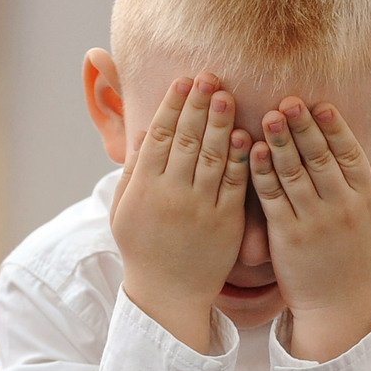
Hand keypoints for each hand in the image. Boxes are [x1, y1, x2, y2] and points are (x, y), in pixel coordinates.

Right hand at [111, 74, 250, 352]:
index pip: (159, 136)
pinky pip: (233, 184)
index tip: (182, 82)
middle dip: (197, 105)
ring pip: (210, 157)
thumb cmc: (143, 248)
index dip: (171, 106)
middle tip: (209, 77)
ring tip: (226, 95)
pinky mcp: (225, 222)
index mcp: (143, 187)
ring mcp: (198, 208)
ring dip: (220, 123)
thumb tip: (144, 130)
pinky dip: (239, 158)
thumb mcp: (125, 209)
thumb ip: (133, 170)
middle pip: (185, 139)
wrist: (167, 293)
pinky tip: (246, 135)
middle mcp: (170, 194)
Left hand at [251, 98, 370, 360]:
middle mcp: (342, 208)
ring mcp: (314, 223)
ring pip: (294, 173)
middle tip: (288, 98)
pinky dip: (262, 172)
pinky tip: (252, 151)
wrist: (338, 308)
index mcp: (366, 201)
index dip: (335, 127)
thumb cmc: (360, 262)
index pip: (351, 154)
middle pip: (321, 158)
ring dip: (280, 141)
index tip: (322, 103)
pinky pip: (272, 198)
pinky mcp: (287, 238)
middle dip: (304, 126)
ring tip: (268, 115)